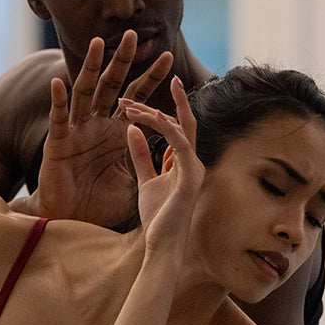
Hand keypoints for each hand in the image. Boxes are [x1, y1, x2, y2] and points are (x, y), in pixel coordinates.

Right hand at [36, 32, 172, 226]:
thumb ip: (148, 165)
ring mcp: (76, 130)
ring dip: (91, 67)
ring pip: (85, 91)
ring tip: (98, 43)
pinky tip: (57, 82)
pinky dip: (57, 100)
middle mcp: (97, 123)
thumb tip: (177, 161)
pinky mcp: (58, 143)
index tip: (170, 58)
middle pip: (112, 85)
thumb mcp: (131, 182)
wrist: (70, 220)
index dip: (152, 78)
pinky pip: (59, 118)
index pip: (138, 98)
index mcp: (116, 131)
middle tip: (134, 35)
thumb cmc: (98, 203)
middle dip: (123, 60)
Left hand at [120, 76, 204, 253]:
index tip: (134, 99)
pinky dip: (163, 128)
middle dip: (174, 99)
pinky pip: (179, 144)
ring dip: (153, 113)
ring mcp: (194, 169)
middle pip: (185, 122)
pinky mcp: (190, 177)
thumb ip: (141, 155)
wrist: (161, 247)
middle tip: (163, 77)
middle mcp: (193, 162)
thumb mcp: (145, 180)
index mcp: (184, 163)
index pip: (176, 128)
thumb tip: (132, 130)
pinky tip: (142, 118)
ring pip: (180, 128)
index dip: (158, 111)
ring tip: (130, 104)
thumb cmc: (157, 218)